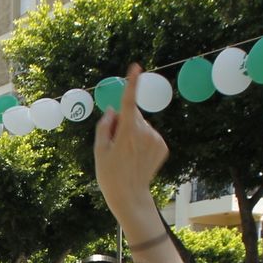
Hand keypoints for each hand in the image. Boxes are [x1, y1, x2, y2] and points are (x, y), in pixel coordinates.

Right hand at [93, 64, 168, 231]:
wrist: (129, 196)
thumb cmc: (109, 174)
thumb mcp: (99, 150)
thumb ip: (105, 125)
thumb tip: (114, 109)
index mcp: (128, 132)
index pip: (129, 102)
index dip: (132, 83)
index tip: (136, 67)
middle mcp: (145, 133)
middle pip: (133, 115)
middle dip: (124, 121)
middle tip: (115, 144)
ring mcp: (156, 140)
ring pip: (142, 125)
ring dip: (133, 132)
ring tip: (126, 154)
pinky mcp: (163, 146)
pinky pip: (150, 135)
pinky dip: (142, 141)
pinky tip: (137, 157)